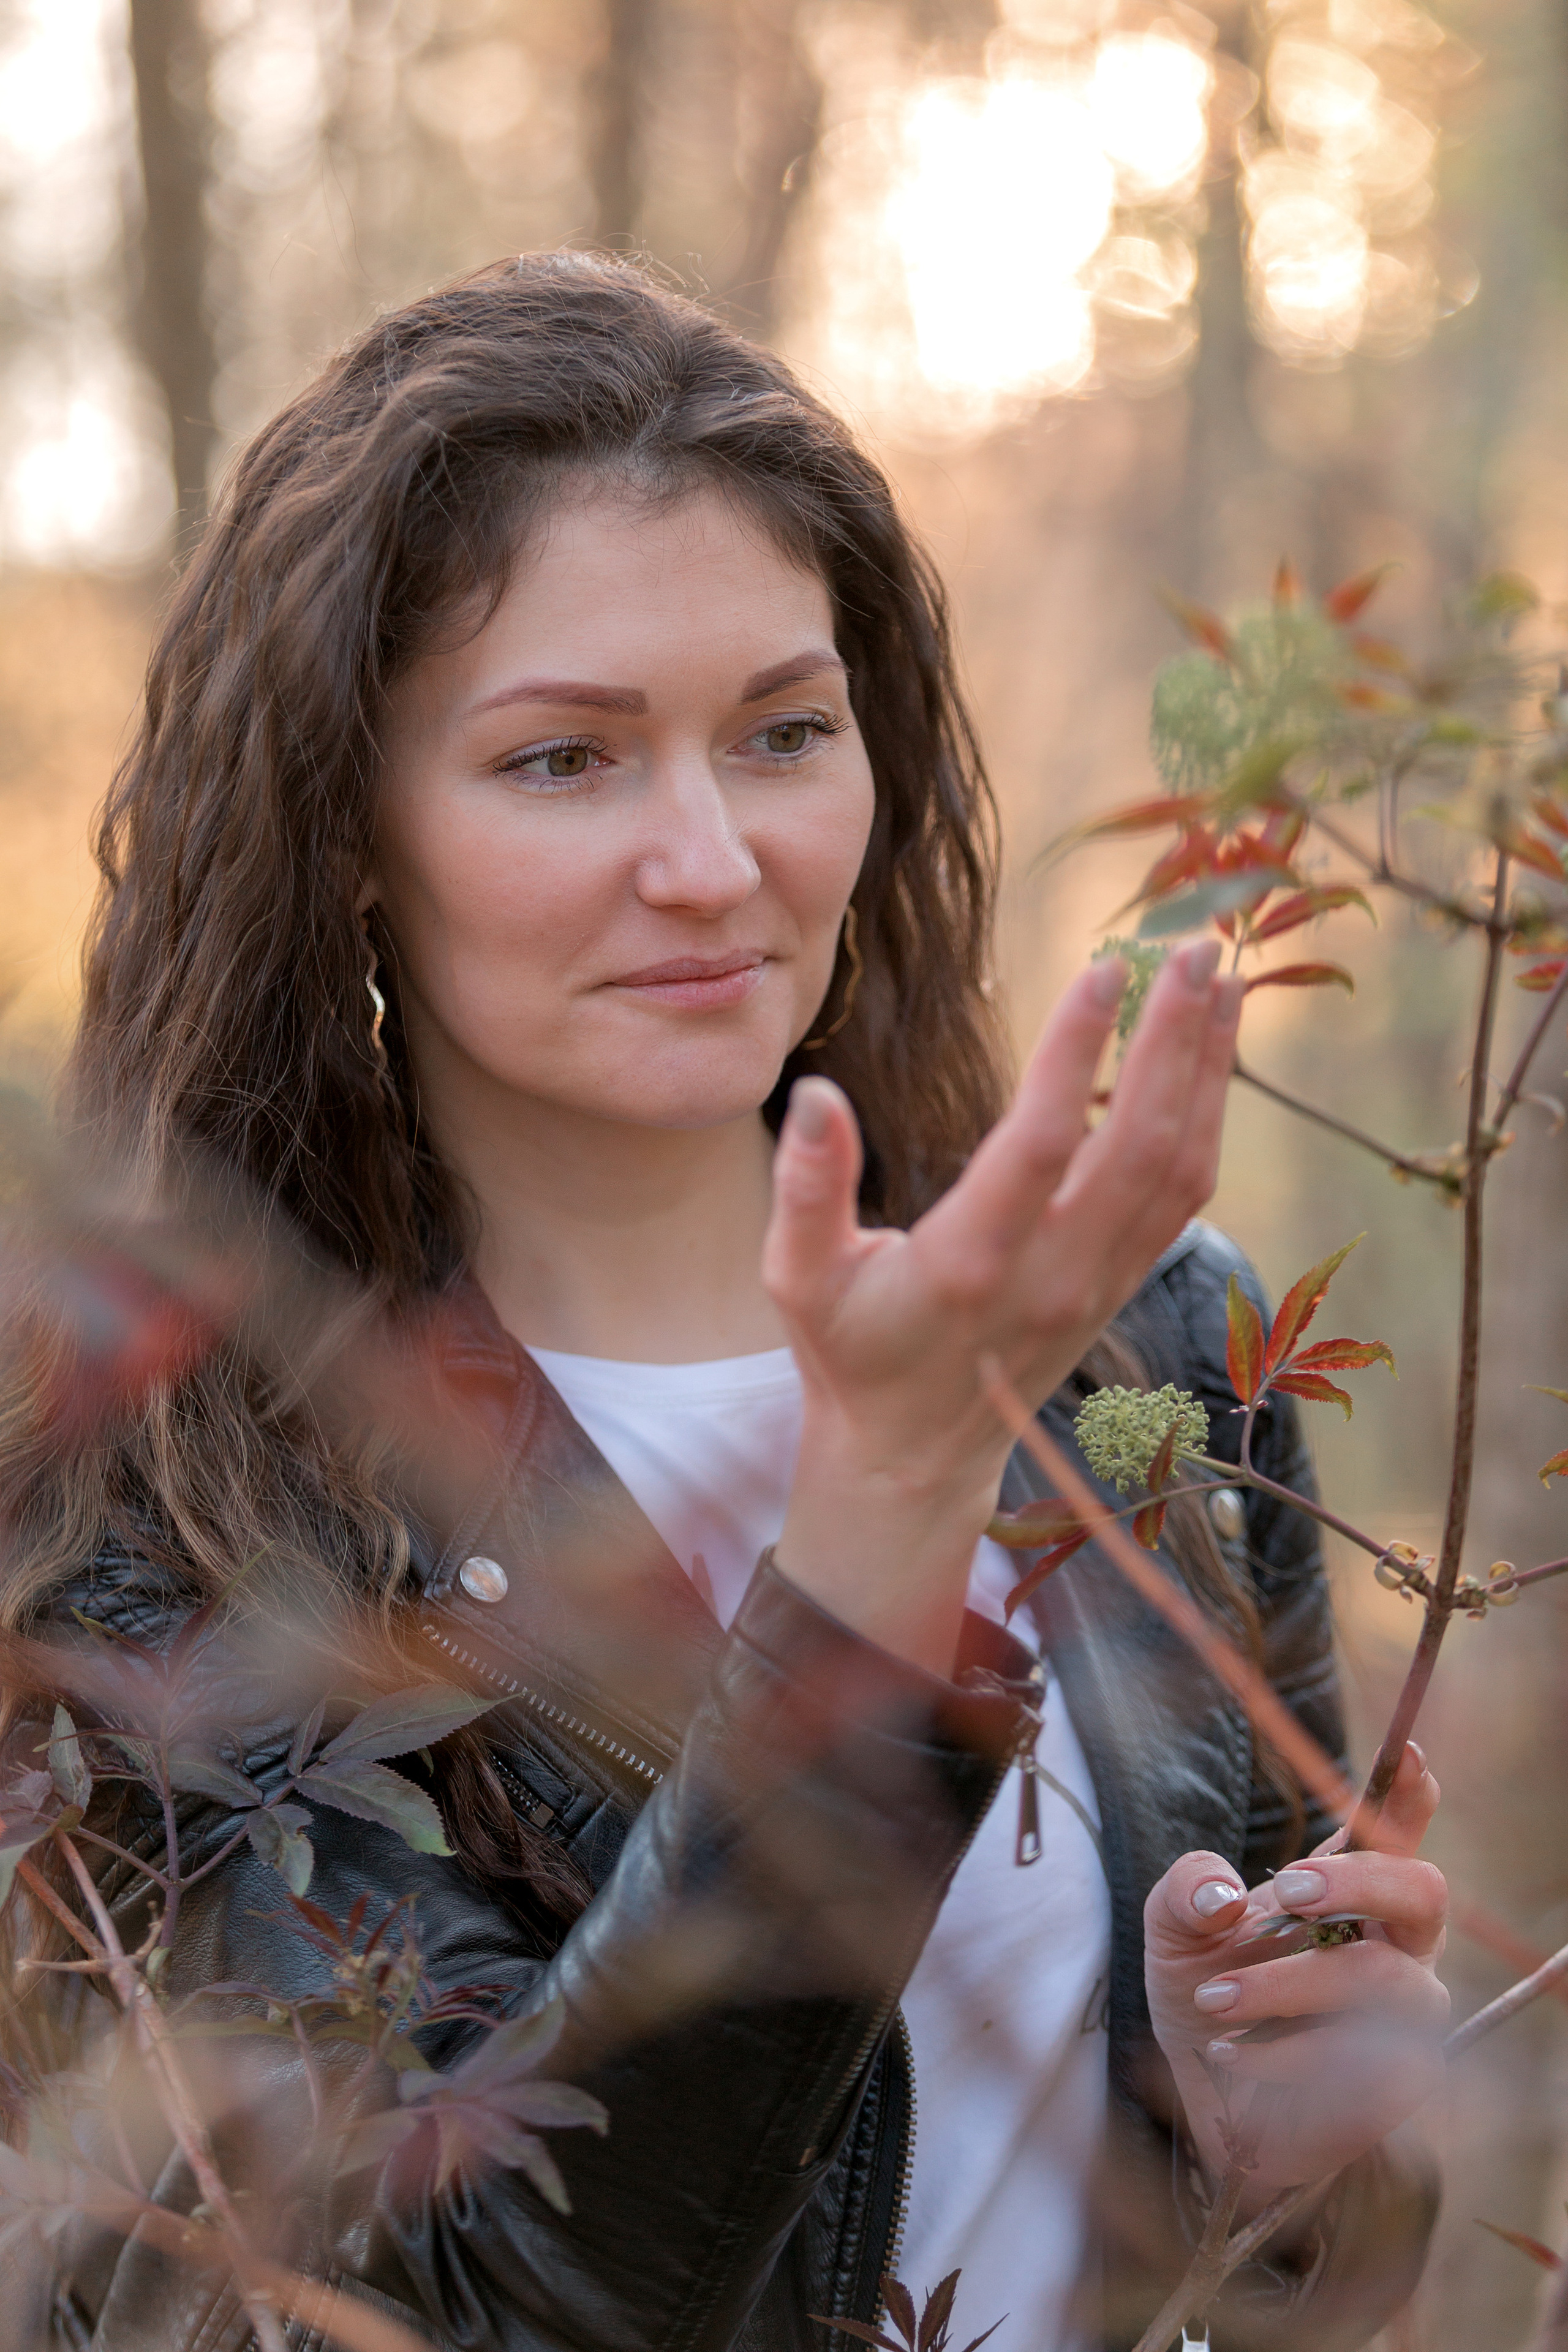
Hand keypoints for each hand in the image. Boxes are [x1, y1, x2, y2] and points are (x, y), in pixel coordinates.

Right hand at [764, 941, 1242, 1667]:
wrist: (914, 1455)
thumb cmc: (851, 1353)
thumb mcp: (799, 1280)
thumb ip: (807, 1188)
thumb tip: (818, 1093)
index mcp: (969, 1266)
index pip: (1037, 1146)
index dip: (1073, 1056)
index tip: (1100, 972)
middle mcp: (1052, 1275)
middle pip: (1137, 1148)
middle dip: (1173, 1044)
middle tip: (1189, 950)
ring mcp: (1097, 1284)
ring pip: (1179, 1170)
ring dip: (1207, 1073)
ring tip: (1219, 982)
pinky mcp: (1119, 1284)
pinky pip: (1183, 1196)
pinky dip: (1205, 1119)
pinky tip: (1210, 1057)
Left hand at [1144, 1741, 1446, 2216]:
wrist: (1207, 2098)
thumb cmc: (1206, 1993)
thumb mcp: (1173, 1929)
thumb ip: (1185, 1888)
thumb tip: (1223, 1895)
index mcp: (1349, 1890)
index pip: (1395, 1832)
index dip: (1409, 1794)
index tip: (1406, 1755)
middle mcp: (1394, 1941)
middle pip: (1422, 1890)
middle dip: (1357, 1881)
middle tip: (1287, 1889)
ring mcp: (1409, 2011)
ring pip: (1384, 1981)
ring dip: (1288, 1987)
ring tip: (1214, 2001)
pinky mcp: (1402, 2080)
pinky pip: (1362, 2059)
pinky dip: (1283, 2056)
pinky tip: (1232, 2055)